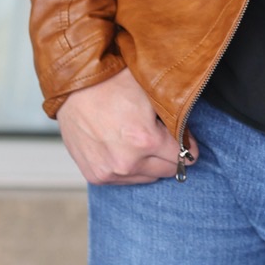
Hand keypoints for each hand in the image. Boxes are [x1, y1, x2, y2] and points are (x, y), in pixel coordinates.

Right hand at [56, 68, 197, 184]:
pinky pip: (125, 180)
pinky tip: (126, 149)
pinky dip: (130, 168)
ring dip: (150, 164)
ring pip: (147, 178)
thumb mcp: (151, 93)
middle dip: (171, 156)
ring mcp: (110, 172)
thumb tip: (189, 138)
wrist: (74, 88)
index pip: (184, 156)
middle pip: (167, 170)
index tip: (187, 141)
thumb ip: (175, 117)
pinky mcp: (96, 175)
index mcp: (146, 141)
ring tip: (141, 142)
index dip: (188, 146)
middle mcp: (128, 162)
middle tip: (165, 140)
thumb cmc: (113, 83)